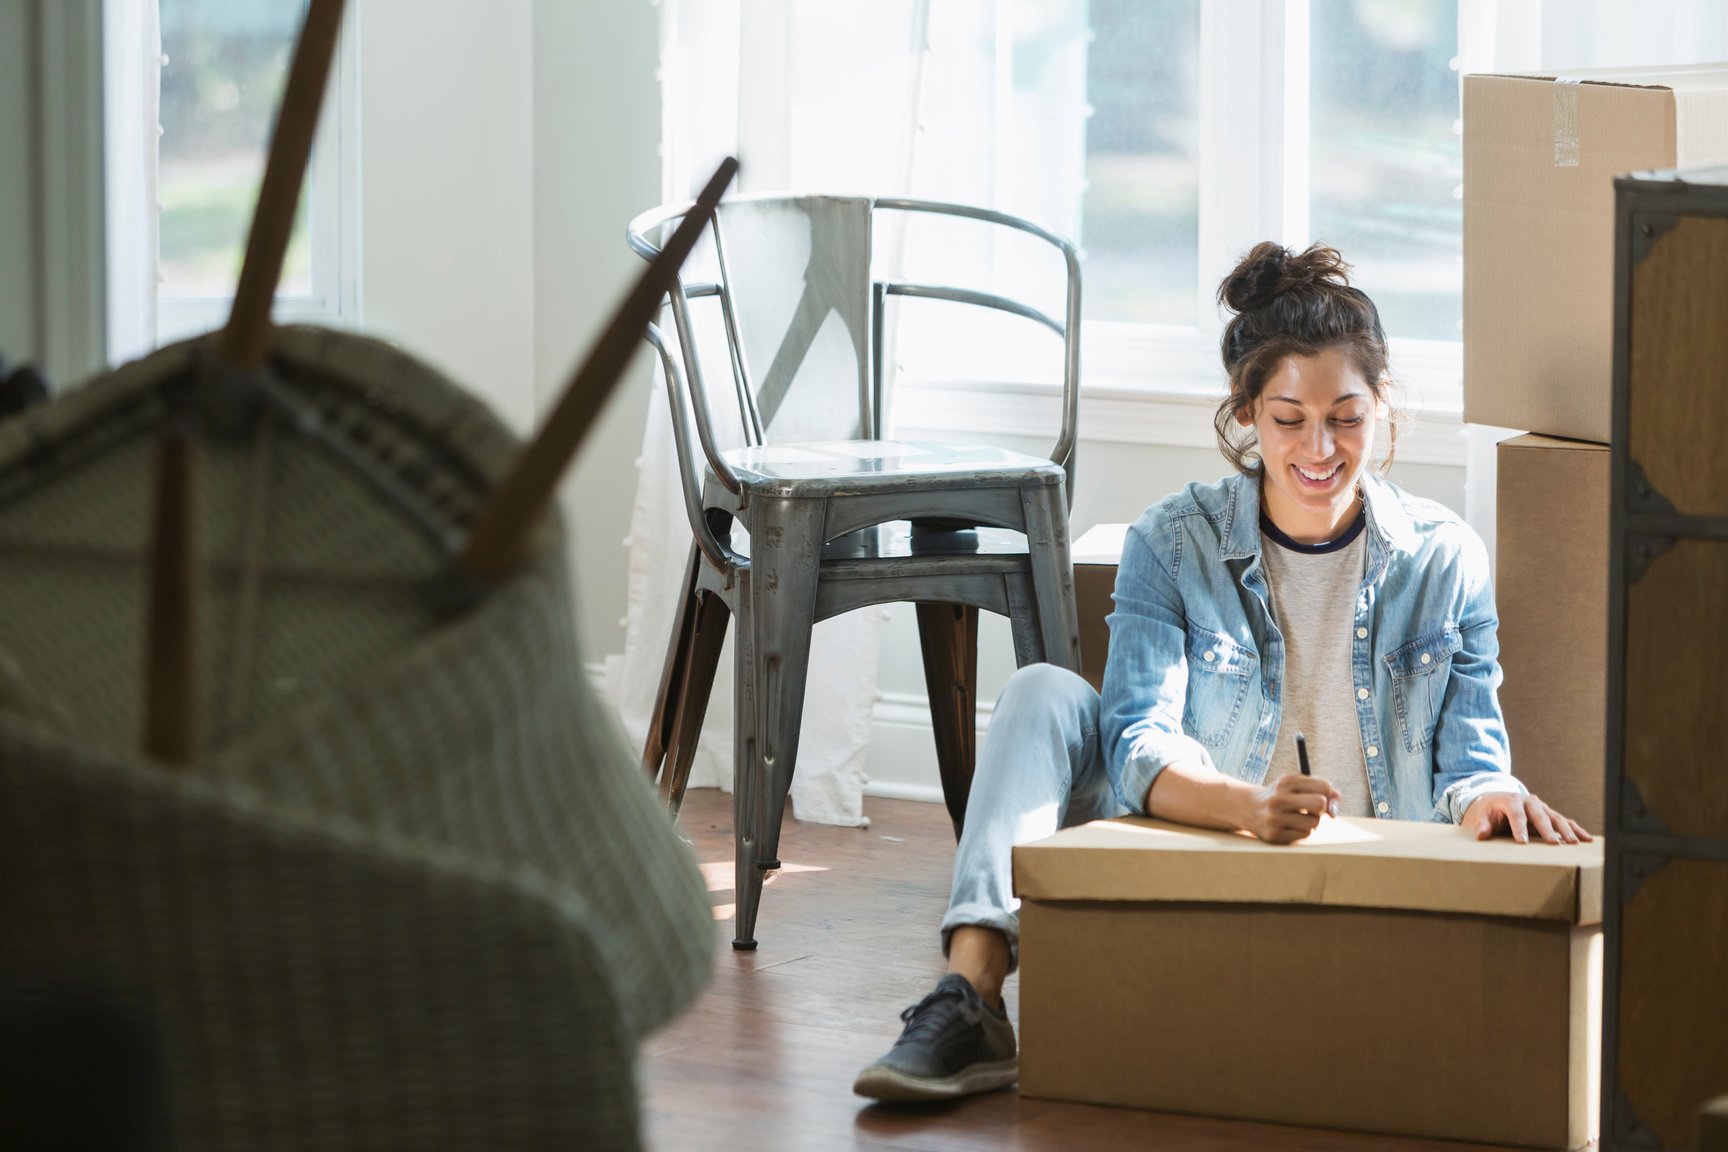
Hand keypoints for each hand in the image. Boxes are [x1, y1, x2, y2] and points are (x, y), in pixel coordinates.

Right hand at [1242, 774, 1341, 844]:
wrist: (1248, 808)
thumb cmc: (1280, 796)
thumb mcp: (1296, 786)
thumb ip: (1319, 788)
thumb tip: (1337, 799)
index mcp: (1286, 781)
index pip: (1324, 786)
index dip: (1330, 794)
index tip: (1326, 798)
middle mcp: (1279, 798)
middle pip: (1320, 803)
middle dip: (1323, 808)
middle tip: (1314, 809)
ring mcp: (1275, 817)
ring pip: (1314, 822)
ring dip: (1312, 822)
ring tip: (1299, 818)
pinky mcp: (1274, 834)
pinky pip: (1304, 834)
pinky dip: (1302, 831)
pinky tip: (1290, 826)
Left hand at [1462, 793, 1592, 843]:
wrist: (1497, 801)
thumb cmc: (1489, 812)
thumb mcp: (1481, 816)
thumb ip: (1481, 825)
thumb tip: (1481, 835)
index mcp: (1511, 801)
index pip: (1516, 814)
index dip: (1519, 828)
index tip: (1522, 842)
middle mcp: (1529, 802)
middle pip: (1539, 815)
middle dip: (1546, 829)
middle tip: (1553, 843)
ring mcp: (1541, 807)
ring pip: (1555, 817)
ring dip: (1566, 830)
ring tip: (1574, 843)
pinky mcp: (1549, 814)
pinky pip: (1564, 821)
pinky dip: (1575, 829)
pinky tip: (1586, 838)